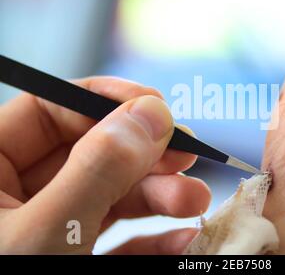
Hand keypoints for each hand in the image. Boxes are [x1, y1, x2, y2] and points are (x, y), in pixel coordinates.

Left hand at [0, 77, 210, 253]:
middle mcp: (17, 196)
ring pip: (110, 194)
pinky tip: (181, 238)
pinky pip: (116, 236)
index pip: (48, 110)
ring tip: (195, 200)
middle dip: (146, 156)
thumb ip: (98, 168)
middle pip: (91, 153)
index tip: (157, 106)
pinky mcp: (74, 256)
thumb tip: (152, 112)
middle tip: (187, 156)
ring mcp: (49, 228)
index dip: (105, 99)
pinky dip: (152, 237)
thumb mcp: (49, 231)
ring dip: (159, 195)